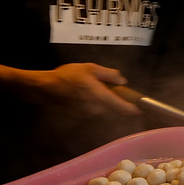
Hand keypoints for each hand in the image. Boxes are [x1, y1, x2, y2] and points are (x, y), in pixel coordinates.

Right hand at [26, 63, 140, 116]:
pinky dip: (89, 103)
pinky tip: (79, 94)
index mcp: (100, 96)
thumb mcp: (90, 68)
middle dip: (111, 99)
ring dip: (99, 101)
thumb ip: (109, 74)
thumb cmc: (66, 76)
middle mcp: (95, 108)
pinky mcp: (77, 116)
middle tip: (104, 86)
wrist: (43, 88)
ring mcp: (86, 114)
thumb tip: (123, 80)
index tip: (139, 109)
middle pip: (111, 107)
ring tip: (87, 87)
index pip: (121, 106)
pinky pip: (89, 110)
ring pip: (100, 109)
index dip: (132, 109)